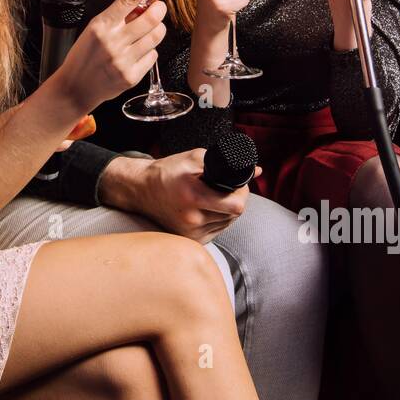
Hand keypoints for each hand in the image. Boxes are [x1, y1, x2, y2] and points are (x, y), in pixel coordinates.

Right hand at [50, 0, 171, 113]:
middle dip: (159, 10)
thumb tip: (144, 4)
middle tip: (157, 9)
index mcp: (102, 24)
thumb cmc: (84, 55)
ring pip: (157, 36)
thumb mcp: (95, 29)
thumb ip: (118, 17)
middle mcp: (113, 41)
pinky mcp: (131, 76)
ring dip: (157, 30)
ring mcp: (123, 59)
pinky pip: (153, 56)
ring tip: (146, 33)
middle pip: (151, 18)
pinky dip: (150, 52)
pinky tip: (137, 54)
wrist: (74, 87)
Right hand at [104, 150, 252, 243]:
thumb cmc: (167, 172)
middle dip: (236, 200)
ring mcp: (190, 232)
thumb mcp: (194, 159)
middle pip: (234, 215)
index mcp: (192, 196)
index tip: (239, 185)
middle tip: (227, 189)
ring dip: (228, 211)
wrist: (141, 190)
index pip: (236, 205)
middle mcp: (191, 218)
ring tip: (214, 198)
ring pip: (227, 224)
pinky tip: (208, 209)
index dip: (243, 193)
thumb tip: (258, 171)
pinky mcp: (190, 241)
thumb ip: (227, 162)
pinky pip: (217, 231)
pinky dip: (218, 221)